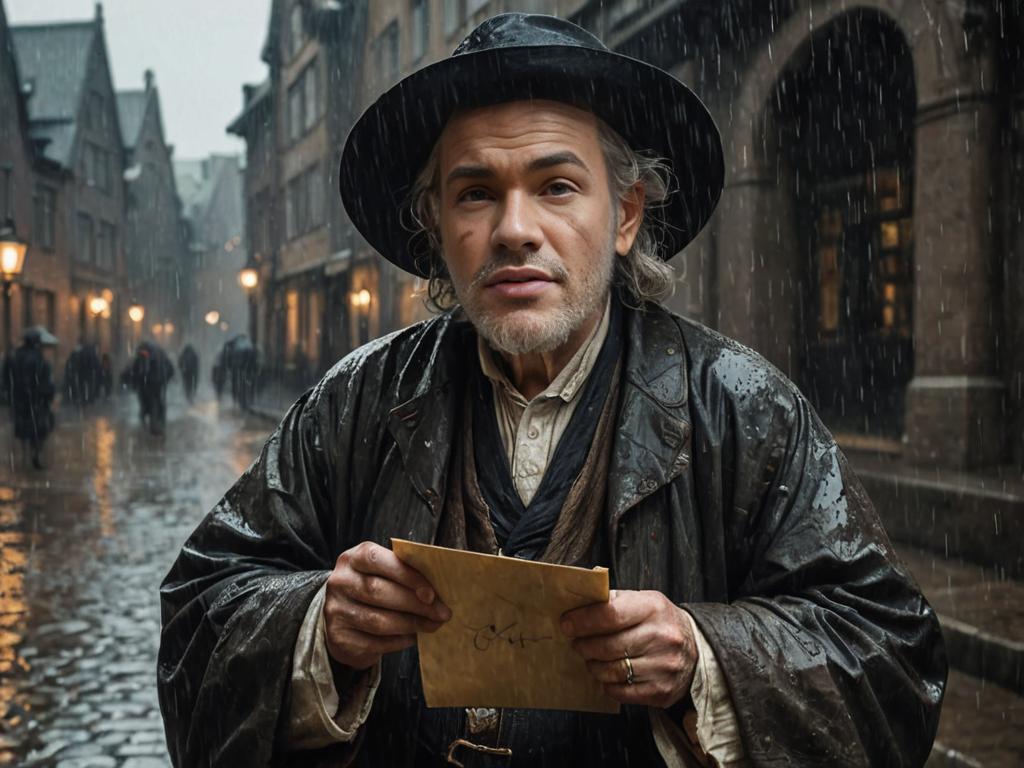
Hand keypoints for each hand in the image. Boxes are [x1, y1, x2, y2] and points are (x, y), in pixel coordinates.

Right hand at [324, 541, 450, 669]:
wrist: (341, 614)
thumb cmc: (371, 587)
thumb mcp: (382, 572)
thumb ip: (404, 573)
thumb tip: (437, 591)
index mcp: (353, 559)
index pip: (378, 560)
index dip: (407, 576)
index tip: (432, 594)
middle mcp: (340, 582)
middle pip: (379, 592)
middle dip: (416, 605)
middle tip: (441, 613)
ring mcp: (336, 611)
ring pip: (378, 621)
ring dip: (411, 625)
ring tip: (431, 625)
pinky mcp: (339, 638)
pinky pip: (375, 642)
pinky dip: (399, 641)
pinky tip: (412, 637)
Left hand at [561, 590, 697, 707]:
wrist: (695, 649)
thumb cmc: (659, 621)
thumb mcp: (642, 601)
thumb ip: (613, 601)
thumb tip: (576, 606)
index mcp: (653, 608)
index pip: (610, 614)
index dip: (583, 621)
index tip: (566, 624)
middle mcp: (662, 636)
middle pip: (608, 646)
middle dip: (584, 646)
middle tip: (577, 644)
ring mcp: (664, 666)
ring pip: (612, 671)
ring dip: (594, 666)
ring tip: (591, 659)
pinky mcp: (662, 691)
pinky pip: (622, 691)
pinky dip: (607, 684)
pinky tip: (606, 675)